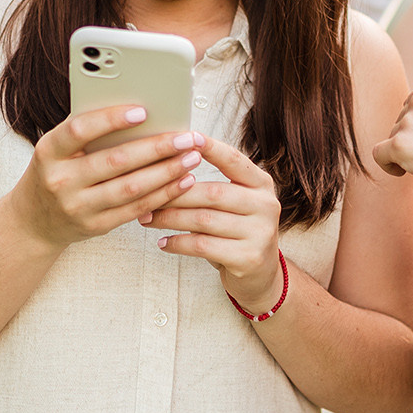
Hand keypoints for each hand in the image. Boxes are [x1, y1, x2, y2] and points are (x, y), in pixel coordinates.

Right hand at [13, 106, 206, 247]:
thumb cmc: (54, 172)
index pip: (80, 130)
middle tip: (186, 137)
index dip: (111, 119)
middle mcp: (61, 180)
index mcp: (49, 151)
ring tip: (191, 158)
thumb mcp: (58, 149)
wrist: (34, 221)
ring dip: (166, 172)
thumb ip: (87, 131)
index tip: (143, 111)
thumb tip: (137, 111)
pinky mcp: (95, 226)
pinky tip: (181, 181)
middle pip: (116, 161)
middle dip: (157, 147)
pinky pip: (135, 208)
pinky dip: (162, 194)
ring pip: (131, 187)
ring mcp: (78, 206)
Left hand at [141, 137, 283, 311]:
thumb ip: (213, 186)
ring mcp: (260, 232)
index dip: (210, 148)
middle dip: (174, 193)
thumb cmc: (236, 232)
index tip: (185, 137)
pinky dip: (177, 243)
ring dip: (169, 218)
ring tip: (147, 217)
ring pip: (203, 220)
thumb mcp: (234, 204)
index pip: (233, 160)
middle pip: (212, 193)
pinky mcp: (248, 257)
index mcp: (261, 184)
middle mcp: (266, 205)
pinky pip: (202, 246)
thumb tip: (167, 165)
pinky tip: (162, 242)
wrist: (260, 274)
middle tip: (146, 194)